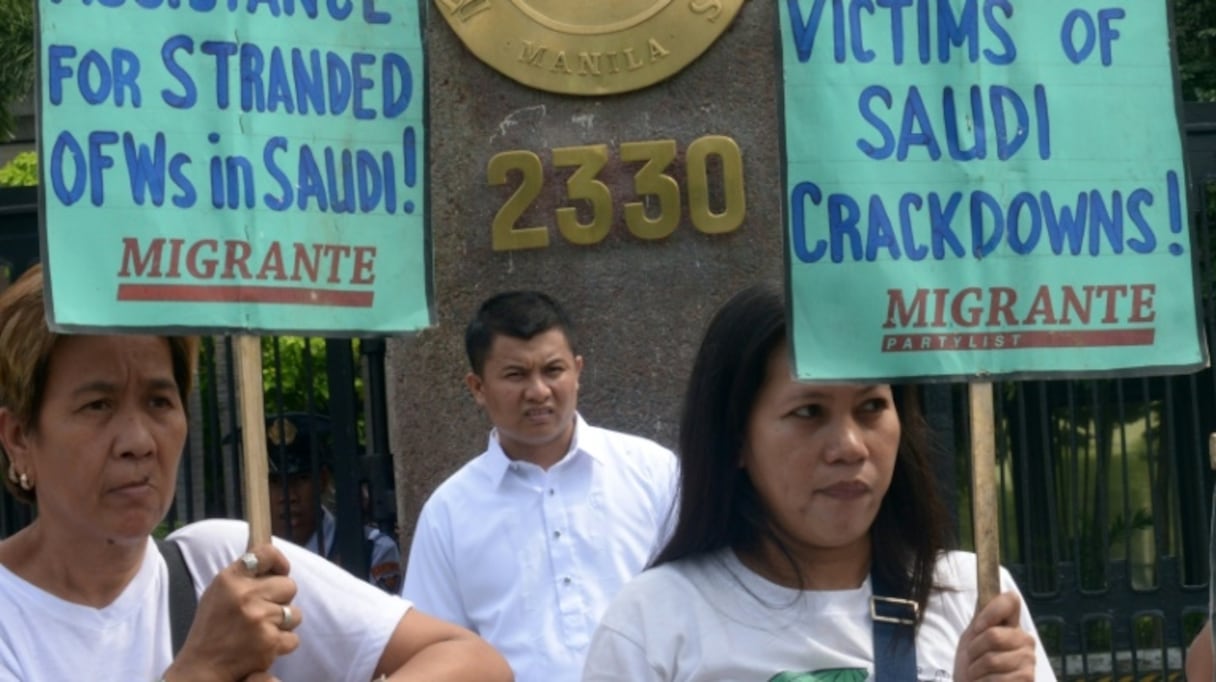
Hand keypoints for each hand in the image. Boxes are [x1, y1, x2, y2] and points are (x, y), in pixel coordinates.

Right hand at [163, 543, 302, 681]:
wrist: (202, 668)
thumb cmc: (212, 629)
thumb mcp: (218, 593)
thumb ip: (243, 577)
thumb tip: (274, 565)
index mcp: (230, 579)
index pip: (267, 553)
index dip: (279, 561)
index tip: (281, 571)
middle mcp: (245, 596)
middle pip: (289, 586)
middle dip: (281, 599)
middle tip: (264, 612)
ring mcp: (259, 619)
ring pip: (294, 613)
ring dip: (283, 624)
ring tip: (261, 631)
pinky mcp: (270, 642)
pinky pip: (293, 638)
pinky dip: (282, 644)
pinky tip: (263, 646)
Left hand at [953, 591, 1035, 680]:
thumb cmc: (972, 663)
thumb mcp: (971, 636)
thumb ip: (981, 615)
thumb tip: (986, 584)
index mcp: (1012, 624)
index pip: (1010, 600)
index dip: (990, 611)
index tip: (978, 627)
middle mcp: (1025, 639)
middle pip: (993, 634)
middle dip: (974, 650)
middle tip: (973, 659)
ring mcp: (1029, 660)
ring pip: (992, 659)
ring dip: (976, 670)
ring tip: (978, 674)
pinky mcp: (1027, 679)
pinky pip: (998, 678)